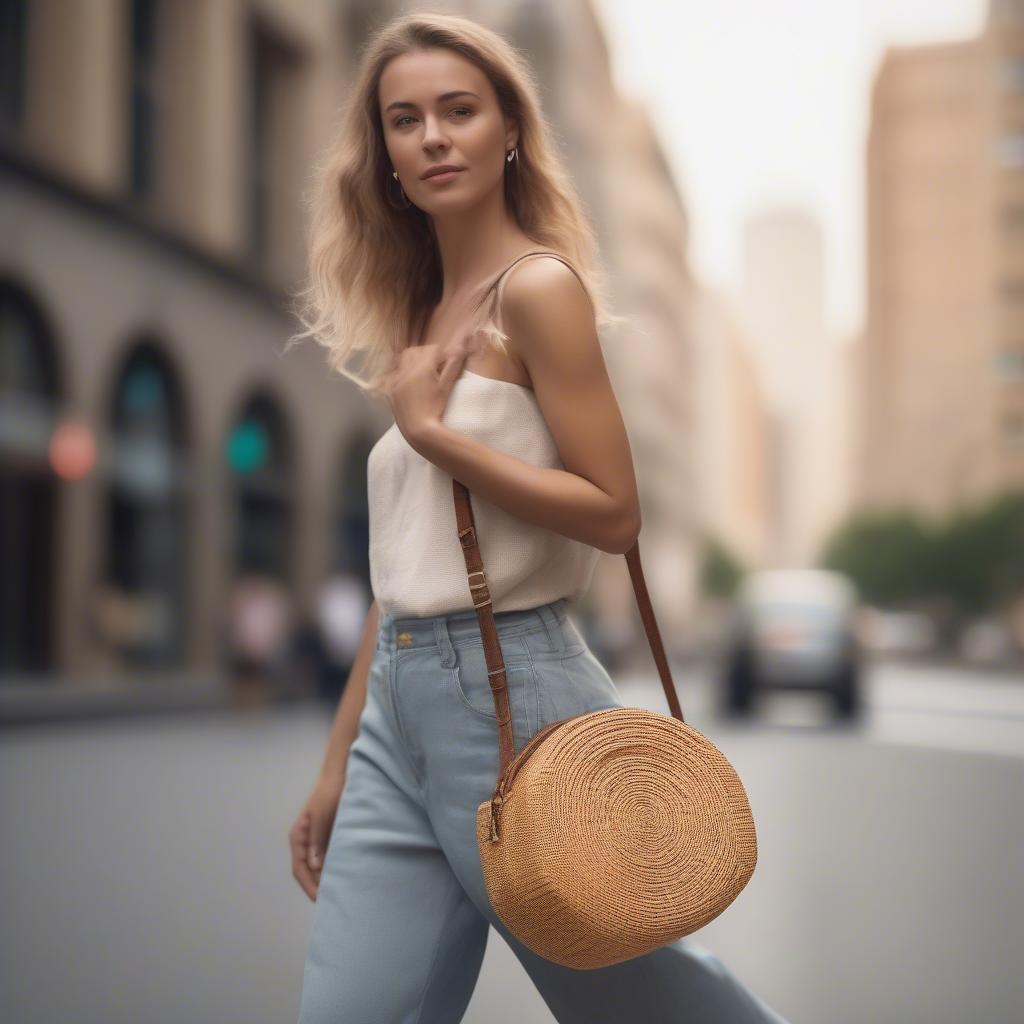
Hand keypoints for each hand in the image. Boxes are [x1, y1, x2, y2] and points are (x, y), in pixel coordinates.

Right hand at [289, 772, 345, 900]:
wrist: (340, 777)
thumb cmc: (329, 794)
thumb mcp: (321, 816)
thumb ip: (316, 841)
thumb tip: (315, 867)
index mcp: (298, 838)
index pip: (300, 869)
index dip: (309, 887)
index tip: (320, 900)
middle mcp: (305, 842)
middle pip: (308, 872)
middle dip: (317, 888)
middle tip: (332, 904)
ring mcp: (316, 841)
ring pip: (318, 867)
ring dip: (326, 880)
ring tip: (339, 895)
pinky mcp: (328, 838)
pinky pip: (328, 858)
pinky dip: (334, 869)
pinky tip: (345, 877)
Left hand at [377, 335, 475, 447]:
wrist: (419, 431)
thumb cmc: (436, 409)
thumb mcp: (446, 387)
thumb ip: (453, 365)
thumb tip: (462, 346)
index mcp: (422, 368)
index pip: (432, 349)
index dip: (441, 354)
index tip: (446, 364)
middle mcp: (406, 371)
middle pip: (415, 351)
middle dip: (426, 354)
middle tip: (436, 367)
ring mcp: (397, 380)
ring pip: (403, 359)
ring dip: (414, 360)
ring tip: (424, 373)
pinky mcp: (392, 390)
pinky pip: (396, 373)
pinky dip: (404, 372)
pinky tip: (413, 384)